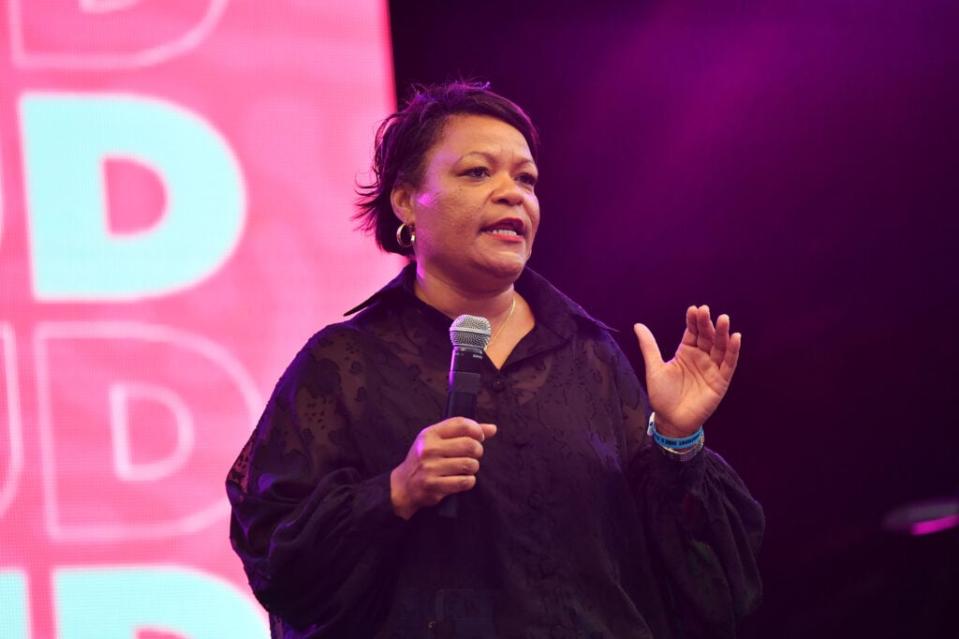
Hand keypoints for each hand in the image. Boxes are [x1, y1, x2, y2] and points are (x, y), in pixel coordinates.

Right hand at [390, 417, 496, 519]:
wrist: (403, 484)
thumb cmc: (425, 459)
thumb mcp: (438, 440)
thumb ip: (463, 432)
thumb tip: (492, 428)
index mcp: (430, 434)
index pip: (461, 424)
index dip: (477, 429)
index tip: (480, 437)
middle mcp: (429, 449)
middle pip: (470, 445)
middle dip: (478, 451)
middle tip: (474, 455)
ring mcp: (430, 468)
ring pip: (470, 464)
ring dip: (473, 467)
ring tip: (466, 468)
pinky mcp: (434, 486)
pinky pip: (464, 482)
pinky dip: (468, 481)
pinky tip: (462, 479)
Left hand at [633, 305, 741, 436]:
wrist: (670, 421)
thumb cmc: (662, 396)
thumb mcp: (654, 368)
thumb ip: (649, 347)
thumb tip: (638, 325)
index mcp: (685, 352)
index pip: (692, 332)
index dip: (693, 321)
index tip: (693, 309)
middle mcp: (701, 358)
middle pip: (707, 337)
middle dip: (707, 324)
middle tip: (706, 311)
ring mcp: (711, 369)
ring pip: (720, 348)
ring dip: (722, 334)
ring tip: (723, 319)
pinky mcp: (720, 382)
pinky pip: (728, 365)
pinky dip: (732, 352)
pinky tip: (735, 338)